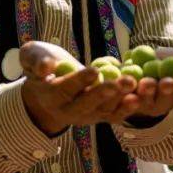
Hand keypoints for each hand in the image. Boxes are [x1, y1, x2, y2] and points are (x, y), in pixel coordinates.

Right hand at [18, 41, 141, 135]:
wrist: (49, 85)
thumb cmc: (42, 65)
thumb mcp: (32, 57)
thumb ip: (36, 60)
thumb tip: (45, 67)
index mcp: (51, 96)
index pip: (65, 89)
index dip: (79, 81)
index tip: (94, 70)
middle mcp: (68, 111)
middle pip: (87, 104)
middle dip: (106, 93)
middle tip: (124, 81)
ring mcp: (86, 115)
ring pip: (104, 111)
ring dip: (121, 100)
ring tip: (136, 85)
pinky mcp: (100, 115)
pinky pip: (114, 115)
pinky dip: (127, 108)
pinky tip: (140, 97)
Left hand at [123, 46, 172, 123]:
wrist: (142, 63)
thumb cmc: (169, 62)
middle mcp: (159, 104)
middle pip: (163, 100)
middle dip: (166, 91)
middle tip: (168, 82)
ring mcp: (140, 104)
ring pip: (142, 101)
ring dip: (144, 93)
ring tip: (146, 82)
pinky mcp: (121, 99)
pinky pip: (121, 97)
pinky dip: (122, 89)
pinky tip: (123, 81)